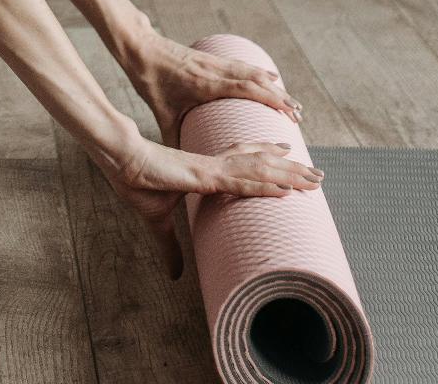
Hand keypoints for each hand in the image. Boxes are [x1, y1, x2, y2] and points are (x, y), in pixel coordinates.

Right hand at [96, 134, 323, 280]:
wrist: (120, 162)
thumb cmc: (137, 183)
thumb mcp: (158, 222)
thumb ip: (170, 247)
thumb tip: (174, 275)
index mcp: (204, 170)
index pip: (243, 163)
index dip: (267, 162)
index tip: (290, 163)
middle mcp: (213, 166)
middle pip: (259, 164)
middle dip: (289, 169)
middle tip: (317, 174)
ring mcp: (210, 169)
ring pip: (258, 170)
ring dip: (288, 175)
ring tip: (313, 177)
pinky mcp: (202, 175)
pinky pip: (240, 182)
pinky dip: (264, 186)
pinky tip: (285, 190)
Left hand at [122, 30, 303, 149]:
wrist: (139, 49)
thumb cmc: (149, 82)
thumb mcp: (162, 114)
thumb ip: (174, 138)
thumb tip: (181, 166)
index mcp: (205, 85)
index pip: (246, 89)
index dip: (270, 99)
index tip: (291, 112)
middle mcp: (214, 71)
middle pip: (255, 81)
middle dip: (279, 97)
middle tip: (299, 114)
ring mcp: (213, 62)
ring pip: (250, 71)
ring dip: (272, 85)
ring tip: (290, 101)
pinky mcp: (209, 57)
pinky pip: (240, 64)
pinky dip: (258, 72)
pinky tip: (270, 78)